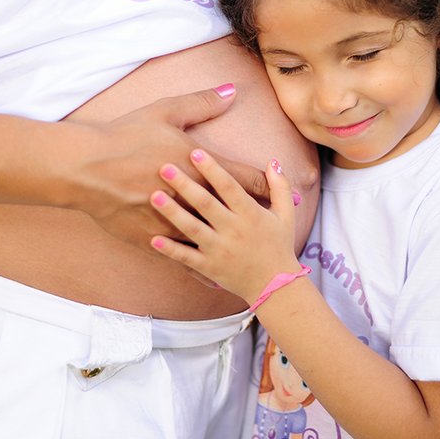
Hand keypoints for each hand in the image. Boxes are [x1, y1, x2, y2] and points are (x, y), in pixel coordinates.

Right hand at [71, 84, 270, 248]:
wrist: (85, 168)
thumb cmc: (124, 136)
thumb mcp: (165, 111)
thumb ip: (202, 102)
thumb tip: (232, 91)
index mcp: (198, 166)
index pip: (243, 178)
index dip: (265, 185)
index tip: (286, 192)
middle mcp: (192, 197)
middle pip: (232, 212)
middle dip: (255, 218)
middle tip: (276, 226)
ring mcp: (173, 221)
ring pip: (209, 238)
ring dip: (229, 246)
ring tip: (251, 255)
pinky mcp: (152, 239)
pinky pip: (181, 256)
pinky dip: (198, 265)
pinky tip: (212, 276)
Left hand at [148, 149, 301, 303]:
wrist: (276, 286)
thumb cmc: (279, 246)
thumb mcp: (286, 214)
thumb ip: (280, 187)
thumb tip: (272, 161)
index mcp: (251, 214)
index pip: (229, 187)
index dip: (212, 169)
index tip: (195, 152)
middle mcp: (234, 231)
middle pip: (205, 204)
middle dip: (185, 184)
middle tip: (164, 167)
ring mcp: (220, 250)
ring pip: (192, 228)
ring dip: (172, 212)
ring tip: (154, 196)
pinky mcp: (209, 268)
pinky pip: (187, 257)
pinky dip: (170, 249)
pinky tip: (153, 238)